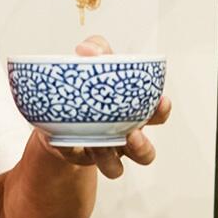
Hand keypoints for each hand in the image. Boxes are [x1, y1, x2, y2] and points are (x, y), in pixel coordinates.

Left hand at [38, 35, 171, 179]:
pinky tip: (64, 141)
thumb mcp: (94, 59)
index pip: (157, 116)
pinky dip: (71, 151)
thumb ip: (96, 48)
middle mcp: (122, 136)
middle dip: (142, 148)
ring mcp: (102, 149)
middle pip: (144, 153)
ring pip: (115, 168)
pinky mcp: (77, 155)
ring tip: (102, 145)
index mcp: (133, 113)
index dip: (162, 111)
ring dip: (111, 160)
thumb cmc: (86, 82)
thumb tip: (87, 50)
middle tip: (133, 133)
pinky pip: (78, 160)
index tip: (161, 101)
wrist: (54, 101)